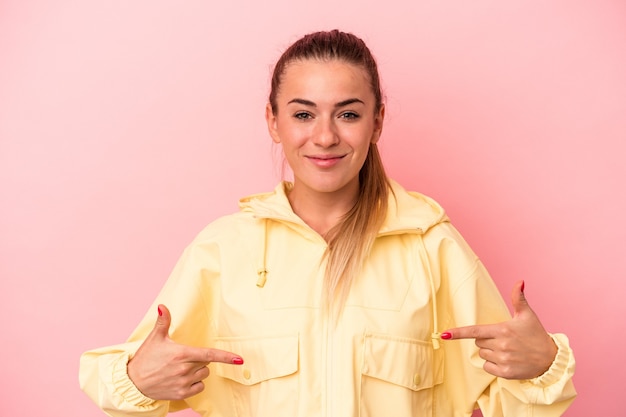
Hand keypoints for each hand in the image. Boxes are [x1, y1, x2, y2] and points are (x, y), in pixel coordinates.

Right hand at [127, 304, 243, 399]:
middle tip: (183, 358)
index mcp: (181, 354)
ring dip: (198, 371)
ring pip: (204, 374)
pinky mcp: (182, 394)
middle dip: (199, 359)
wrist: (133, 383)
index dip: (226, 357)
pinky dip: (195, 383)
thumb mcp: (154, 339)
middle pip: (206, 362)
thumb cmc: (145, 359)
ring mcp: (183, 383)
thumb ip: (163, 322)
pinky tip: (182, 379)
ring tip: (181, 368)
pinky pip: (199, 387)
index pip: (209, 354)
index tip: (239, 359)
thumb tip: (163, 306)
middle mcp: (185, 369)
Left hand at [441, 280, 556, 379]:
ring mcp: (503, 360)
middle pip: (478, 342)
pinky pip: (487, 368)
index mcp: (502, 330)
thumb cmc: (536, 335)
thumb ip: (519, 298)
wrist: (550, 360)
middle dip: (487, 340)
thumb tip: (520, 281)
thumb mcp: (527, 315)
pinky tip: (506, 361)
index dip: (458, 333)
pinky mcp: (506, 373)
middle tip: (503, 339)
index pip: (474, 331)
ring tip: (507, 350)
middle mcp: (501, 345)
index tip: (444, 334)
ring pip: (482, 355)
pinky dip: (493, 365)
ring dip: (490, 353)